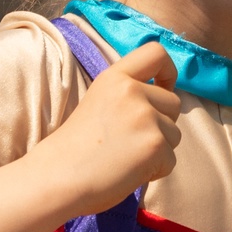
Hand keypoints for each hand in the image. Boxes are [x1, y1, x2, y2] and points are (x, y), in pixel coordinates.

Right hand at [35, 39, 180, 217]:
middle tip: (132, 141)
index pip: (155, 53)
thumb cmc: (73, 149)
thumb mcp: (98, 103)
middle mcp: (132, 91)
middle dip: (162, 124)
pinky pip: (171, 160)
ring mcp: (146, 117)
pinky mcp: (155, 145)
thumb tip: (161, 103)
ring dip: (158, 150)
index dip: (168, 70)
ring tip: (126, 158)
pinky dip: (155, 171)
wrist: (58, 178)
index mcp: (115, 78)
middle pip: (173, 103)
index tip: (164, 87)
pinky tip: (128, 172)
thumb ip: (127, 97)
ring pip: (174, 134)